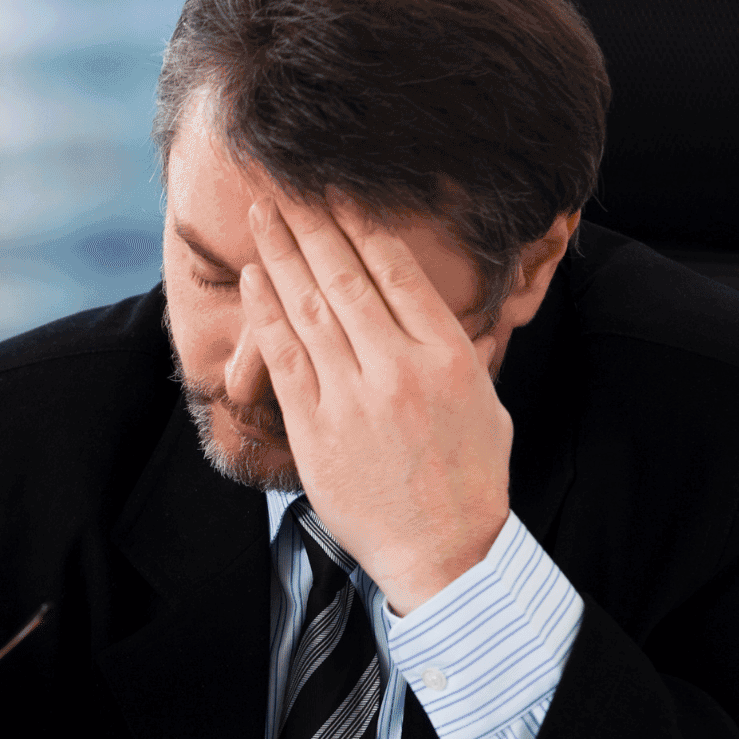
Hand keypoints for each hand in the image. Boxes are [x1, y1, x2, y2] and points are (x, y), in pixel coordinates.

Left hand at [238, 198, 512, 614]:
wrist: (446, 553)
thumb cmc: (470, 480)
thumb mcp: (485, 401)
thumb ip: (456, 349)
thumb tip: (429, 307)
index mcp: (446, 355)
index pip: (397, 271)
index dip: (361, 224)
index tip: (338, 191)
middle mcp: (398, 368)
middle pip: (345, 278)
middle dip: (310, 224)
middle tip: (284, 186)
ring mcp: (353, 398)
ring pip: (309, 309)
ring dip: (281, 256)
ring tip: (261, 215)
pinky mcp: (317, 429)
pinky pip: (285, 358)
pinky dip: (266, 314)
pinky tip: (254, 280)